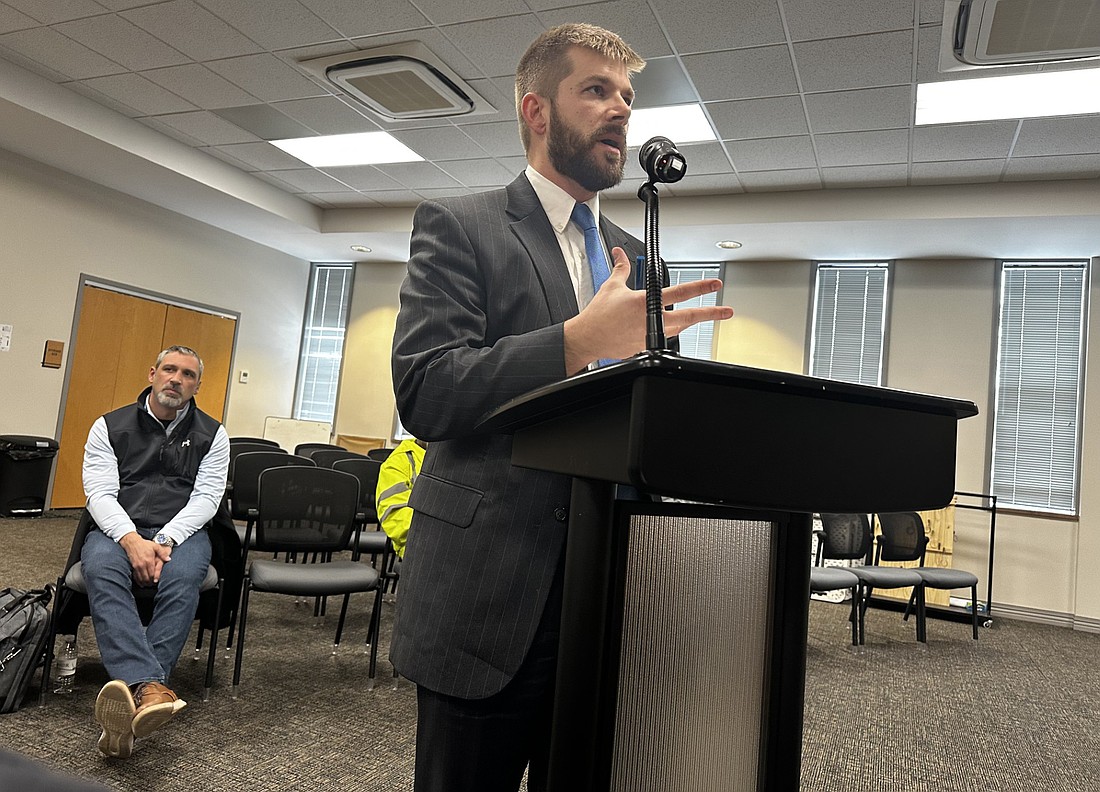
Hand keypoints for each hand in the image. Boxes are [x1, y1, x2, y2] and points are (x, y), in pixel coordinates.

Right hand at [119, 533, 171, 585]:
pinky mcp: (133, 567)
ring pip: (141, 579)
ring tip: (149, 585)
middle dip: (150, 582)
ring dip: (145, 583)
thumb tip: (169, 559)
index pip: (152, 573)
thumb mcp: (155, 546)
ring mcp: (137, 566)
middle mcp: (142, 565)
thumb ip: (162, 553)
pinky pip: (136, 577)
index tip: (157, 581)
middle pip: (147, 578)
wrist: (132, 543)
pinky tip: (142, 583)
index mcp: (149, 560)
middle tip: (154, 585)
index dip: (155, 579)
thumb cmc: (145, 544)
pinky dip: (139, 581)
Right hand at [563, 247, 733, 372]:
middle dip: (711, 314)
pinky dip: (669, 331)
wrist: (588, 338)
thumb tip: (620, 253)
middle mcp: (651, 320)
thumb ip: (621, 268)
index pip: (679, 292)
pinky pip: (663, 338)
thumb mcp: (611, 286)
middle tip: (727, 311)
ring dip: (691, 321)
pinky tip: (672, 327)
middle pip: (689, 317)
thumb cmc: (598, 315)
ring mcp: (650, 336)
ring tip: (705, 316)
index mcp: (645, 302)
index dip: (700, 287)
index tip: (715, 284)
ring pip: (679, 328)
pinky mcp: (645, 347)